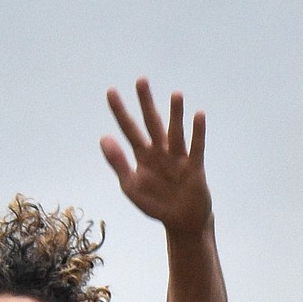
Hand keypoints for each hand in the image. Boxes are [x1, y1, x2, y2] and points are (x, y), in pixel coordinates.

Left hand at [100, 80, 210, 237]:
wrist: (181, 221)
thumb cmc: (156, 203)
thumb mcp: (131, 186)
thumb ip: (118, 163)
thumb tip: (103, 138)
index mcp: (143, 154)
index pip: (129, 128)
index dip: (120, 111)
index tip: (111, 91)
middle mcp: (160, 150)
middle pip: (151, 122)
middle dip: (146, 103)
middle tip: (141, 80)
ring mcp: (177, 157)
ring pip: (175, 132)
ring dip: (175, 114)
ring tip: (176, 94)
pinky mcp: (194, 167)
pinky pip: (196, 147)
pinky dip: (197, 132)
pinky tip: (199, 115)